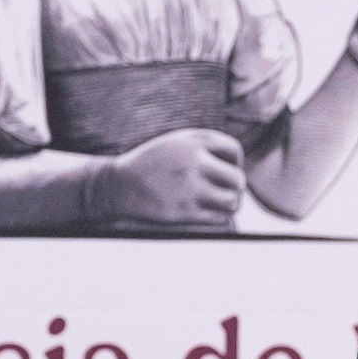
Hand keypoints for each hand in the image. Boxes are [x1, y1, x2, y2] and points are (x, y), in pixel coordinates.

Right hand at [90, 128, 244, 225]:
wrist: (118, 185)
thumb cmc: (151, 163)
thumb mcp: (176, 142)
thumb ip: (205, 146)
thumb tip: (239, 164)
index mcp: (194, 141)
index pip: (234, 150)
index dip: (235, 162)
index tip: (225, 170)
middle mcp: (194, 162)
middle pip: (238, 179)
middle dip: (235, 187)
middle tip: (227, 191)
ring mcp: (189, 187)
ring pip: (232, 201)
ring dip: (231, 204)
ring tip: (222, 203)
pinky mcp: (183, 211)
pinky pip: (218, 218)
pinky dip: (218, 217)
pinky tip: (209, 212)